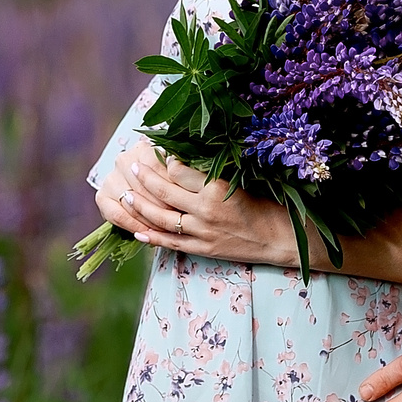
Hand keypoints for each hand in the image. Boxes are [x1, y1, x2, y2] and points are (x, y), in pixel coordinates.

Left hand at [96, 151, 297, 267]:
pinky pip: (171, 243)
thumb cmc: (262, 202)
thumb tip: (181, 157)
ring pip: (162, 219)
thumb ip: (209, 171)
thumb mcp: (238, 179)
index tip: (155, 151)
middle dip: (143, 178)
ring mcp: (202, 232)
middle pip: (164, 193)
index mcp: (216, 188)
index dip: (164, 160)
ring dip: (139, 206)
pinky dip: (152, 237)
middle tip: (130, 166)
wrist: (276, 236)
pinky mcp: (203, 249)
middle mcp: (205, 211)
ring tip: (124, 195)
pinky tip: (136, 230)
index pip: (179, 171)